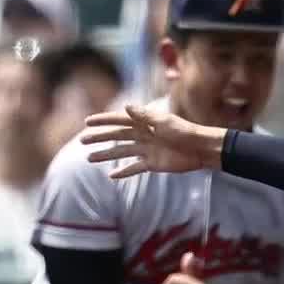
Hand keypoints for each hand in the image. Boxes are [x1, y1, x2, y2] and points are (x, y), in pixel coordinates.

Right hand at [80, 104, 225, 178]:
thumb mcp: (163, 122)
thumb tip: (125, 107)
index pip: (119, 120)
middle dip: (100, 138)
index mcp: (144, 122)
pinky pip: (134, 168)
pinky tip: (111, 176)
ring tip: (90, 158)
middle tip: (83, 141)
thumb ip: (144, 116)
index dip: (103, 121)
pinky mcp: (152, 164)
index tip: (87, 122)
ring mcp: (147, 150)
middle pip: (116, 136)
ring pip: (122, 152)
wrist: (200, 149)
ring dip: (106, 155)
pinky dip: (123, 172)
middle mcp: (143, 135)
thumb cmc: (184, 132)